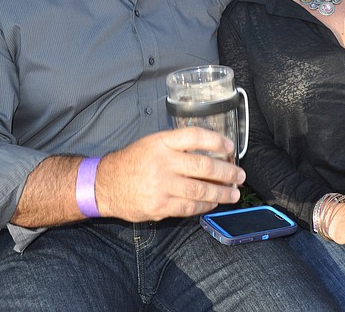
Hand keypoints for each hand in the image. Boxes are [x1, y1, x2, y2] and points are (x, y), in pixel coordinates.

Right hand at [96, 128, 243, 222]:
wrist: (105, 185)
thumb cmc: (132, 162)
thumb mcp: (152, 143)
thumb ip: (177, 146)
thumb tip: (210, 152)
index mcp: (161, 143)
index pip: (195, 137)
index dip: (216, 140)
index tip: (230, 146)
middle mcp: (163, 162)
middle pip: (204, 166)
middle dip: (227, 172)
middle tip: (239, 175)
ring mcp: (161, 186)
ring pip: (201, 190)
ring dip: (222, 192)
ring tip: (233, 193)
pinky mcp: (160, 206)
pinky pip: (190, 207)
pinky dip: (205, 206)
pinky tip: (213, 203)